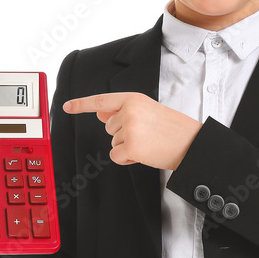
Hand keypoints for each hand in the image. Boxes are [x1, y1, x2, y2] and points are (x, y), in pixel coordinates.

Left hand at [63, 92, 201, 170]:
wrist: (191, 143)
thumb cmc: (172, 127)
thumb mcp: (147, 110)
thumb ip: (122, 110)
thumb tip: (100, 113)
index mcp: (133, 98)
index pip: (101, 100)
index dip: (82, 104)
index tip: (67, 106)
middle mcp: (129, 111)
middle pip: (108, 128)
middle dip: (123, 134)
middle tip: (146, 134)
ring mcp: (129, 129)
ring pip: (113, 143)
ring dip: (127, 147)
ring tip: (149, 143)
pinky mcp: (131, 147)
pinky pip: (116, 156)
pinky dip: (127, 159)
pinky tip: (144, 154)